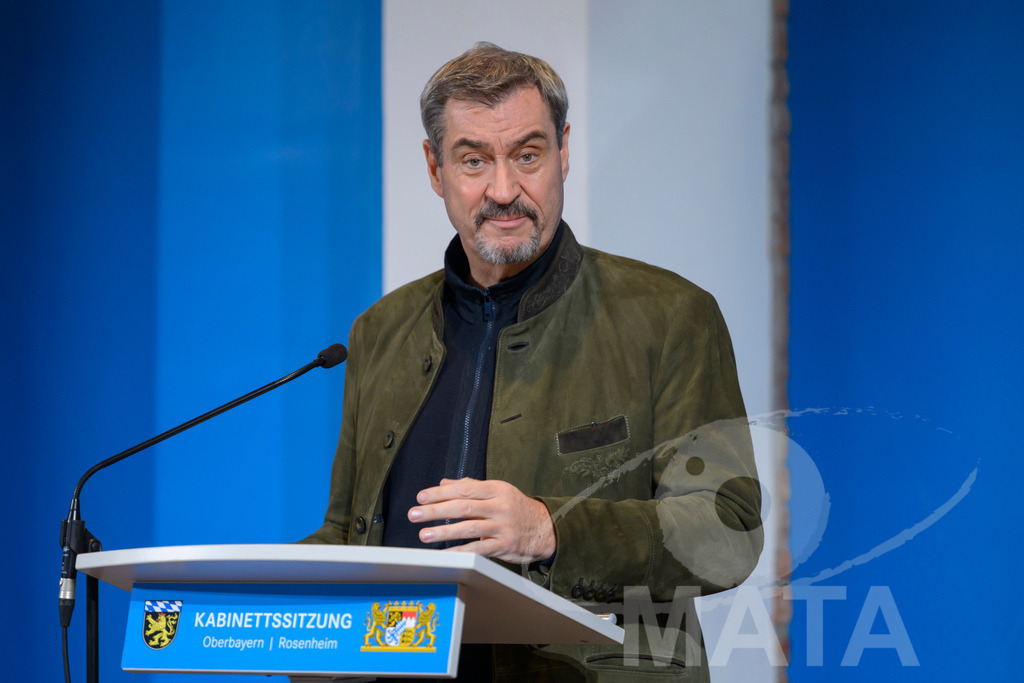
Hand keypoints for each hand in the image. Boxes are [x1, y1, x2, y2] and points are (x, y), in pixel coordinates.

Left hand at [408, 477, 555, 563]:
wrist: (546, 528)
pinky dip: (460, 551)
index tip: (421, 496)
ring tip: (424, 535)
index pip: (464, 488)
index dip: (441, 492)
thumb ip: (471, 486)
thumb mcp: (498, 492)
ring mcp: (502, 526)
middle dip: (436, 510)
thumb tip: (444, 483)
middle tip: (415, 514)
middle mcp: (500, 506)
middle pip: (463, 506)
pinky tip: (445, 554)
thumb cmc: (517, 508)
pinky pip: (478, 549)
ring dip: (444, 532)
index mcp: (497, 489)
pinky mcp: (504, 545)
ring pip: (469, 528)